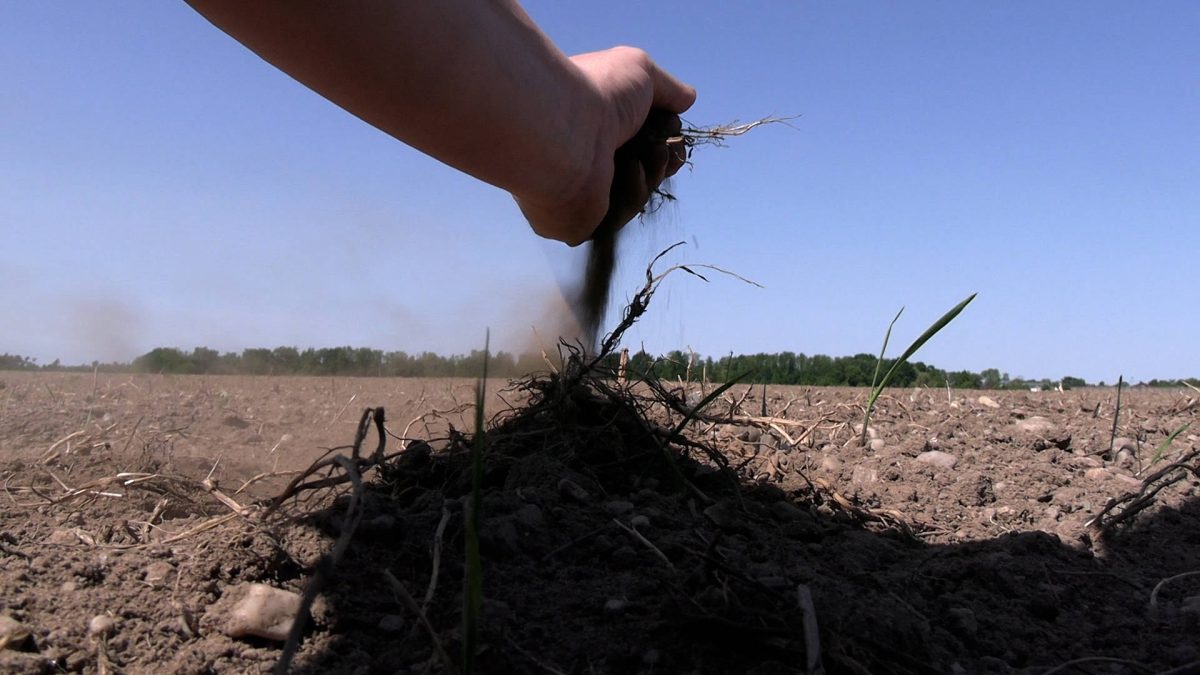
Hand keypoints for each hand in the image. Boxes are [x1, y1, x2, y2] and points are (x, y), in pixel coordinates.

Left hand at [516, 47, 695, 244]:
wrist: (568, 129)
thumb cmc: (598, 92)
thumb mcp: (642, 71)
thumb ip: (667, 87)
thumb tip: (687, 98)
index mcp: (590, 120)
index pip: (632, 136)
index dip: (661, 137)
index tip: (673, 133)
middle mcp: (582, 153)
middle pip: (639, 167)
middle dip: (664, 156)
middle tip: (665, 146)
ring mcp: (577, 188)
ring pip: (635, 192)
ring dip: (653, 170)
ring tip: (647, 153)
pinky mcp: (577, 221)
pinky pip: (620, 216)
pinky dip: (635, 191)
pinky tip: (629, 170)